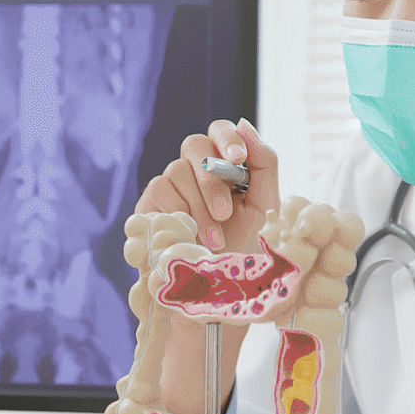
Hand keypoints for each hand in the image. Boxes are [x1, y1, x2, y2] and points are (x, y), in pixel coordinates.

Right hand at [136, 118, 277, 253]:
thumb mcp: (265, 206)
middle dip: (212, 179)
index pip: (220, 131)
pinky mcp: (149, 203)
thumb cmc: (245, 247)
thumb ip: (263, 164)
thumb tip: (245, 125)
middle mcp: (195, 170)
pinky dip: (179, 212)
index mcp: (225, 165)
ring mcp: (170, 184)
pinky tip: (189, 236)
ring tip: (215, 240)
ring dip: (199, 208)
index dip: (227, 138)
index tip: (238, 157)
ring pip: (177, 170)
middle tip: (225, 213)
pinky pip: (159, 188)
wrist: (218, 288)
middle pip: (194, 144)